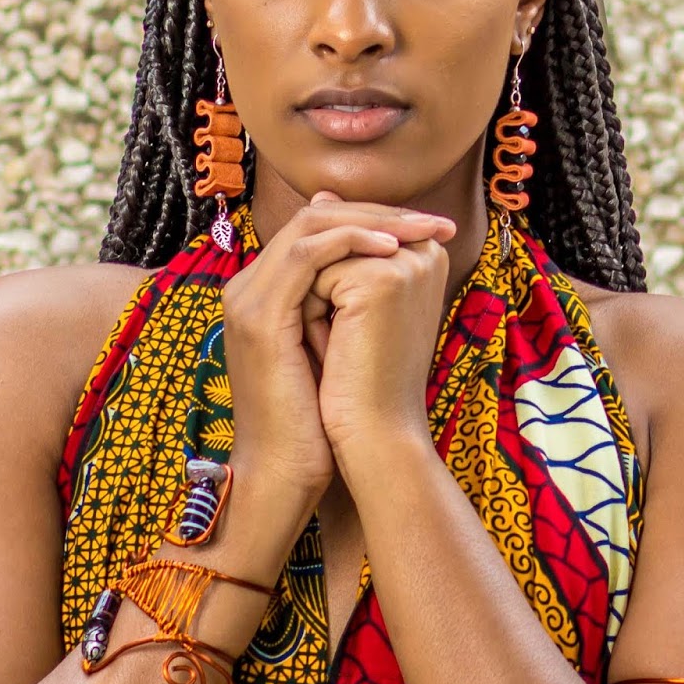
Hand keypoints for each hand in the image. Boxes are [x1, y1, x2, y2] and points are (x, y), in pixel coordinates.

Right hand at [220, 195, 453, 505]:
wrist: (285, 471)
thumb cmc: (319, 421)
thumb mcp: (340, 349)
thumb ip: (353, 306)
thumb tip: (389, 272)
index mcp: (264, 294)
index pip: (316, 228)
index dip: (373, 219)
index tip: (427, 226)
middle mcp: (249, 288)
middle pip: (313, 217)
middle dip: (379, 211)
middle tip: (434, 219)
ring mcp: (249, 299)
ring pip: (311, 225)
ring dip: (373, 220)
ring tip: (421, 228)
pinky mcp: (262, 316)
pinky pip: (308, 255)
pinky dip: (352, 242)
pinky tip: (392, 249)